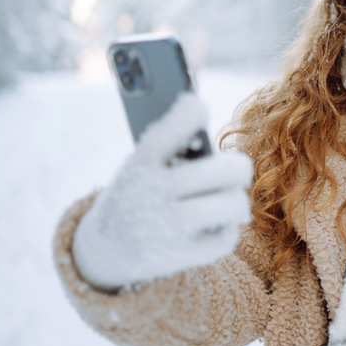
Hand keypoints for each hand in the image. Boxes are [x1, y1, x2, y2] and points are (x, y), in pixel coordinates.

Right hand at [72, 93, 252, 289]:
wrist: (107, 248)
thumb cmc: (141, 190)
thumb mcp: (142, 162)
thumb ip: (172, 138)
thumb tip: (203, 91)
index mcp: (141, 162)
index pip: (173, 127)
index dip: (192, 112)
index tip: (200, 109)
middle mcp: (153, 192)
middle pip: (226, 170)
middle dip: (238, 167)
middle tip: (234, 170)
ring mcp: (166, 226)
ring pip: (233, 205)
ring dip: (236, 200)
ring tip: (227, 198)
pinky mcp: (180, 255)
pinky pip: (227, 238)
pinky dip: (226, 231)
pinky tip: (215, 225)